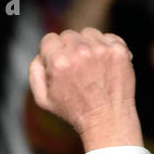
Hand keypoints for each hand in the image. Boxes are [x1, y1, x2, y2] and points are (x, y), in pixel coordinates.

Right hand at [29, 28, 139, 150]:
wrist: (107, 120)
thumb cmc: (73, 111)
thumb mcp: (43, 99)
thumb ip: (35, 71)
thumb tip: (40, 54)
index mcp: (58, 61)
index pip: (49, 39)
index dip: (52, 53)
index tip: (60, 65)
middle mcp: (79, 51)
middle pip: (68, 35)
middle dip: (69, 49)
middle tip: (76, 69)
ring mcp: (101, 49)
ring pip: (88, 33)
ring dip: (87, 45)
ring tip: (91, 66)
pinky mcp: (118, 50)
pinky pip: (107, 37)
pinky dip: (106, 48)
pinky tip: (104, 64)